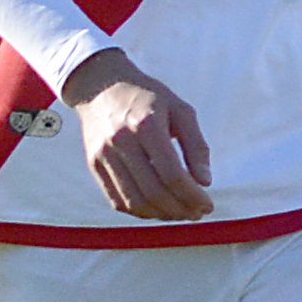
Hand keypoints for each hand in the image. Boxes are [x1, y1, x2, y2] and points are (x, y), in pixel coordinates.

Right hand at [63, 51, 212, 222]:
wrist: (100, 86)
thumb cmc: (146, 96)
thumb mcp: (181, 110)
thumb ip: (196, 145)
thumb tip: (205, 181)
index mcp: (146, 126)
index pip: (171, 174)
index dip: (193, 196)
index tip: (208, 204)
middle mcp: (121, 142)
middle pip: (153, 191)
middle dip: (181, 209)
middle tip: (197, 212)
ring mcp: (103, 155)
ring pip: (134, 201)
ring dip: (161, 214)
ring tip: (180, 213)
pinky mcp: (93, 164)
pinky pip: (116, 200)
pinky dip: (139, 211)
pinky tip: (157, 209)